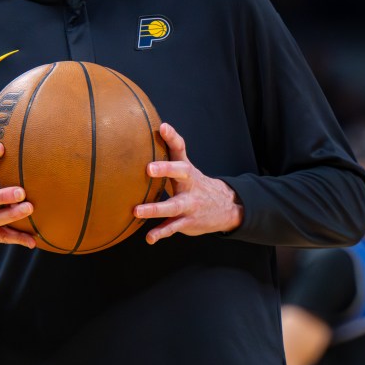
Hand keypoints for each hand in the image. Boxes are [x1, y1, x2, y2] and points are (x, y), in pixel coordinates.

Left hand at [133, 123, 242, 243]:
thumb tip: (150, 132)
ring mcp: (190, 204)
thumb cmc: (196, 184)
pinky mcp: (188, 221)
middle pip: (180, 173)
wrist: (227, 207)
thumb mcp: (186, 169)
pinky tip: (149, 237)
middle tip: (148, 168)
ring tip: (137, 211)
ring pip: (173, 206)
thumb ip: (169, 155)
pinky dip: (161, 232)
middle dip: (166, 169)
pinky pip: (173, 227)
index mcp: (187, 170)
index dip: (172, 138)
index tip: (163, 127)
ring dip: (155, 209)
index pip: (180, 149)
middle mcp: (190, 185)